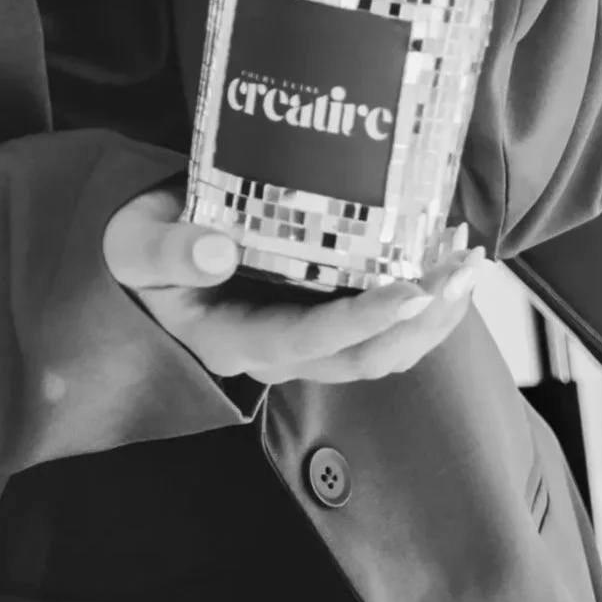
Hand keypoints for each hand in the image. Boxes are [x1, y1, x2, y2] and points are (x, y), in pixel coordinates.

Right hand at [102, 182, 484, 387]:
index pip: (308, 340)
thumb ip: (167, 250)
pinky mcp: (321, 321)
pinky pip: (382, 329)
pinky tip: (445, 263)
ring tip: (468, 264)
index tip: (411, 291)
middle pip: (364, 358)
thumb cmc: (141, 243)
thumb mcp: (133, 244)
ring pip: (384, 352)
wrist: (147, 249)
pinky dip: (422, 304)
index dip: (363, 321)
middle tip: (462, 268)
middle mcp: (277, 355)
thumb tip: (217, 250)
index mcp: (233, 340)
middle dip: (422, 320)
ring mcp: (304, 344)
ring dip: (434, 316)